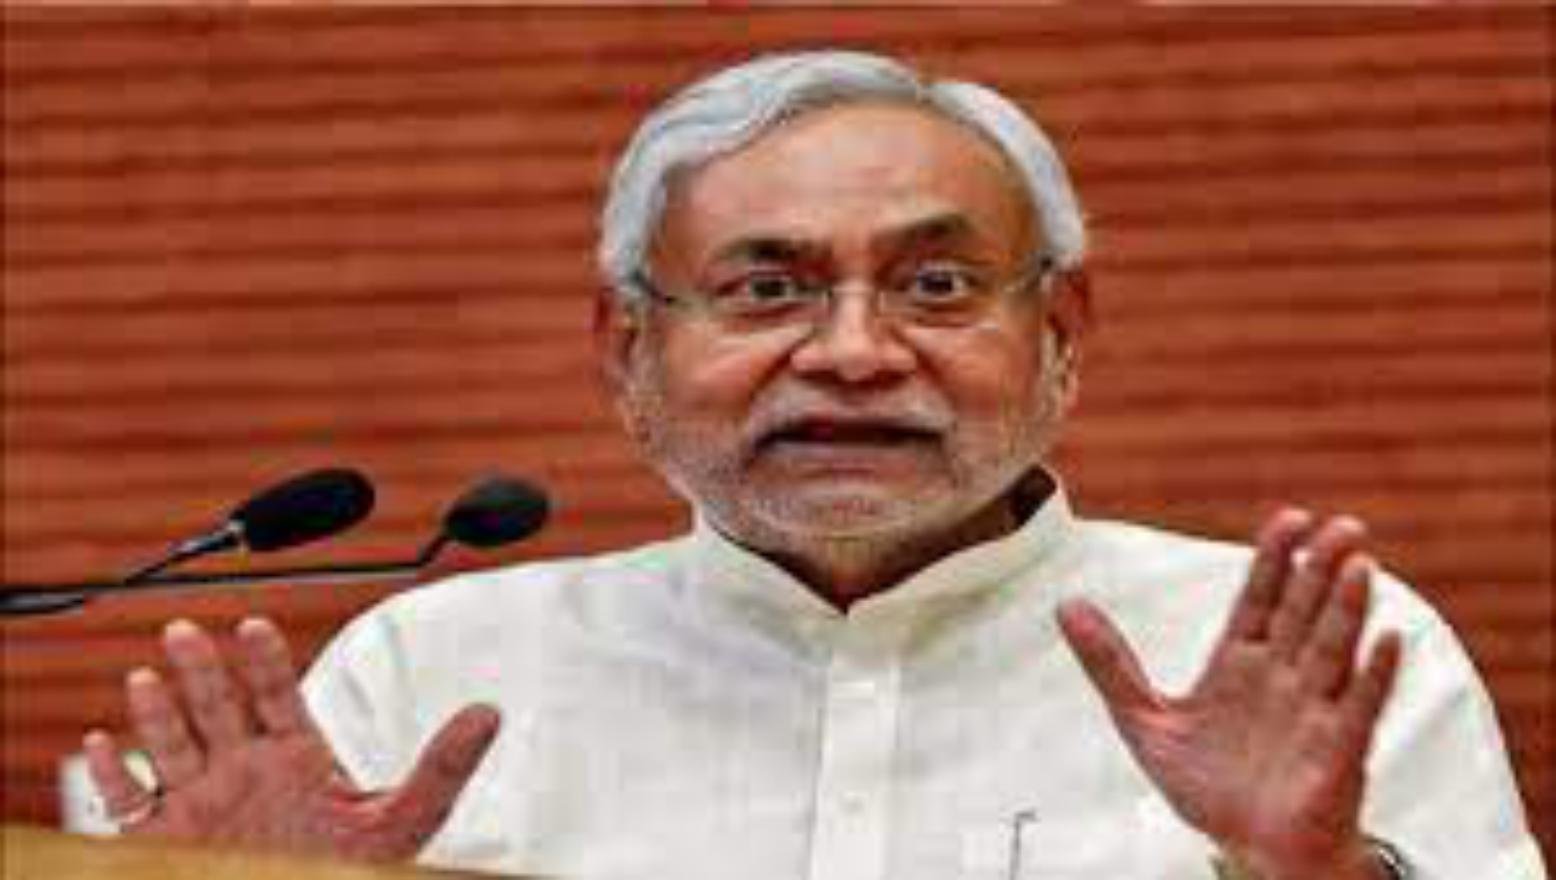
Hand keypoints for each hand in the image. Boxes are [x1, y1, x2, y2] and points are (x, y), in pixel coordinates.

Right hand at [84, 617, 500, 861]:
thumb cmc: (347, 874)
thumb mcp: (403, 822)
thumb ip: (443, 768)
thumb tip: (490, 712)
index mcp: (297, 756)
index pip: (277, 694)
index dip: (263, 661)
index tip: (253, 626)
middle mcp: (244, 769)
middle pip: (217, 707)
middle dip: (201, 669)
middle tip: (185, 629)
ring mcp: (201, 801)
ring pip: (169, 745)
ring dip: (156, 712)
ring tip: (148, 675)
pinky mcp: (160, 839)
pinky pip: (126, 804)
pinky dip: (109, 777)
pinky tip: (101, 747)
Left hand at [1057, 510, 1401, 879]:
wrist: (1247, 851)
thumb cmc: (1208, 787)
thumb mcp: (1144, 721)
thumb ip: (1109, 664)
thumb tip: (1067, 605)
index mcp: (1240, 663)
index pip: (1261, 598)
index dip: (1276, 559)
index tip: (1291, 518)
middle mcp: (1282, 677)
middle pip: (1304, 612)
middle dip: (1321, 569)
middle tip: (1342, 526)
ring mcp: (1314, 710)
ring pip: (1334, 649)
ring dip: (1347, 609)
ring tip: (1359, 565)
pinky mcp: (1338, 750)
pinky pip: (1360, 706)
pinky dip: (1374, 674)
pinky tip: (1387, 639)